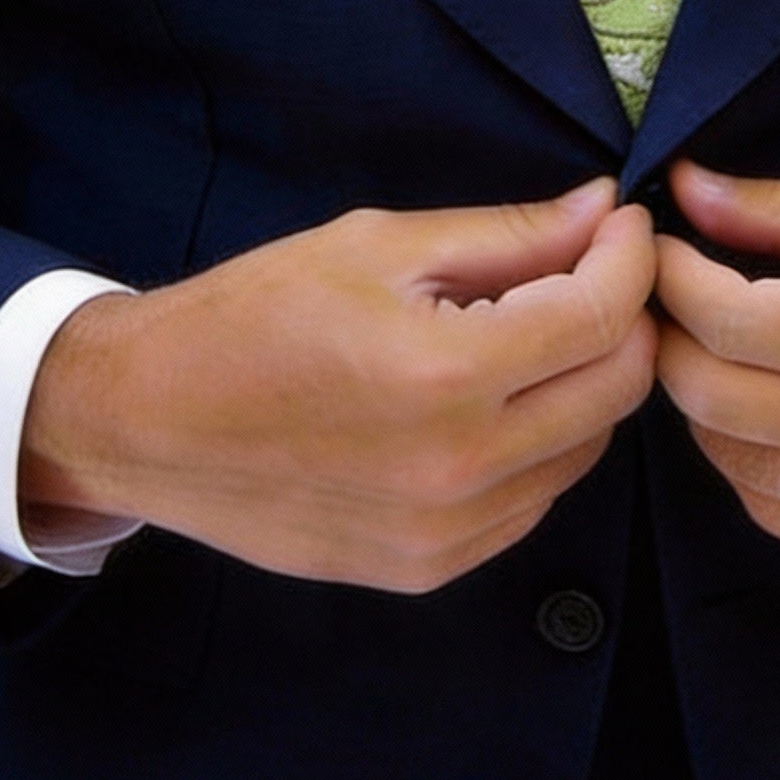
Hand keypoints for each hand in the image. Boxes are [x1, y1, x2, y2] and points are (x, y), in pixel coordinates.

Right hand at [20, 180, 655, 591]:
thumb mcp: (377, 245)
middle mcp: (459, 468)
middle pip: (617, 389)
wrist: (148, 422)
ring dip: (585, 381)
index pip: (601, 315)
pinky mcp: (429, 570)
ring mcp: (447, 533)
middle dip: (624, 316)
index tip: (623, 222)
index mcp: (444, 374)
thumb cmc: (254, 314)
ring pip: (585, 450)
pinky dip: (541, 442)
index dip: (630, 256)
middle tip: (592, 267)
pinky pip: (534, 501)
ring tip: (534, 327)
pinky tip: (493, 398)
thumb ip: (506, 234)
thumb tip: (603, 209)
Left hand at [653, 163, 779, 572]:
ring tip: (708, 351)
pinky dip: (751, 471)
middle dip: (670, 338)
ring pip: (739, 468)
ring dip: (702, 407)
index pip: (726, 320)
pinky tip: (756, 420)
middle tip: (667, 297)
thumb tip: (688, 187)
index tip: (660, 244)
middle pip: (714, 399)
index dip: (672, 276)